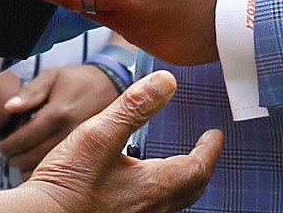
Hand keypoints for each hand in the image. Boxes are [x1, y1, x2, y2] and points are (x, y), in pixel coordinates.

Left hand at [0, 65, 120, 171]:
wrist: (111, 87)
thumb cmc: (78, 81)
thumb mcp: (51, 77)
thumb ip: (30, 92)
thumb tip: (9, 107)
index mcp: (59, 113)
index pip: (25, 138)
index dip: (8, 146)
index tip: (0, 147)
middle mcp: (71, 134)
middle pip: (33, 157)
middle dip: (15, 158)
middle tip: (7, 153)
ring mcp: (81, 147)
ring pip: (48, 169)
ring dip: (29, 167)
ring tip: (21, 158)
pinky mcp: (88, 155)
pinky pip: (63, 171)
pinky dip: (47, 172)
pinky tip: (39, 163)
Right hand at [19, 71, 221, 212]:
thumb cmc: (68, 181)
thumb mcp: (99, 134)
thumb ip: (134, 107)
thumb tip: (166, 82)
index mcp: (154, 185)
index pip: (197, 166)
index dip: (209, 149)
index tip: (215, 135)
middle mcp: (152, 208)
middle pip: (191, 188)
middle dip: (200, 168)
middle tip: (203, 152)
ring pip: (174, 203)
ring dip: (182, 183)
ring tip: (177, 168)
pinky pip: (155, 211)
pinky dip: (161, 196)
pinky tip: (143, 189)